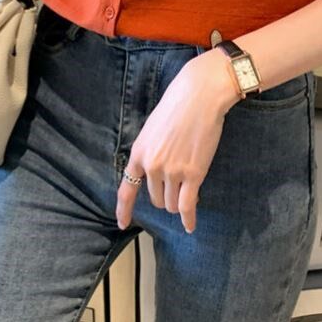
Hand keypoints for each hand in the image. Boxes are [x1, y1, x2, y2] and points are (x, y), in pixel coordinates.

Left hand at [115, 48, 239, 233]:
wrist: (199, 95)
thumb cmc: (178, 105)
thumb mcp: (153, 128)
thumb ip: (151, 151)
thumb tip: (155, 171)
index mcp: (139, 152)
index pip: (126, 188)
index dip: (124, 209)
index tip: (122, 223)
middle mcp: (152, 165)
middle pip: (155, 198)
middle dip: (165, 196)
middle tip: (178, 184)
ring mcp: (172, 171)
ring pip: (171, 203)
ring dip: (178, 202)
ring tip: (189, 189)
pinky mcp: (193, 174)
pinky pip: (187, 205)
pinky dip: (188, 219)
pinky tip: (190, 225)